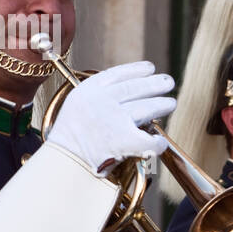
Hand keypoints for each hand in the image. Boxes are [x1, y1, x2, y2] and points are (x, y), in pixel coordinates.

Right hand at [45, 62, 174, 175]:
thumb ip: (97, 96)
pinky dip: (158, 141)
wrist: (62, 163)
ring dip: (162, 105)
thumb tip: (129, 89)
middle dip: (155, 84)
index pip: (118, 74)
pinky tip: (161, 141)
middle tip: (168, 82)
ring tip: (170, 103)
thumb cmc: (69, 139)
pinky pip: (150, 139)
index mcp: (88, 91)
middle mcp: (102, 101)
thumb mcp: (76, 106)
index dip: (137, 70)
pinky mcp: (125, 141)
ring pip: (147, 108)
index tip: (150, 68)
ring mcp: (115, 120)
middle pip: (136, 89)